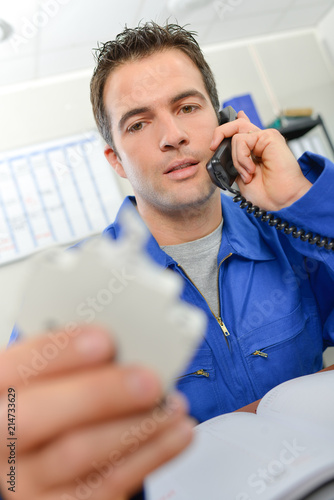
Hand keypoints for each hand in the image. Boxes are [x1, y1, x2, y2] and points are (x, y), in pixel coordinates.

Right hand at [0, 327, 192, 499]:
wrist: (56, 458)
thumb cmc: (66, 402)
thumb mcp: (62, 377)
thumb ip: (84, 362)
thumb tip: (131, 346)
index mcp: (3, 390)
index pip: (18, 366)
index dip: (60, 352)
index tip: (106, 341)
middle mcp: (5, 437)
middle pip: (35, 417)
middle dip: (98, 394)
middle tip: (149, 381)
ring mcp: (29, 477)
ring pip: (77, 452)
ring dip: (136, 426)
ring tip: (173, 406)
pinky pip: (108, 483)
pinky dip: (151, 454)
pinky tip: (177, 433)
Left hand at [210, 110, 311, 210]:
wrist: (281, 200)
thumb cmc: (267, 193)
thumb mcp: (240, 176)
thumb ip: (233, 161)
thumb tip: (220, 148)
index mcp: (254, 149)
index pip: (239, 129)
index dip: (224, 130)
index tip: (214, 144)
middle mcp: (260, 141)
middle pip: (235, 124)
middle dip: (219, 133)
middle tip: (213, 147)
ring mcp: (264, 138)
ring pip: (236, 134)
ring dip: (236, 158)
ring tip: (246, 173)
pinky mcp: (269, 137)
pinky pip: (242, 140)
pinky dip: (241, 157)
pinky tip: (251, 170)